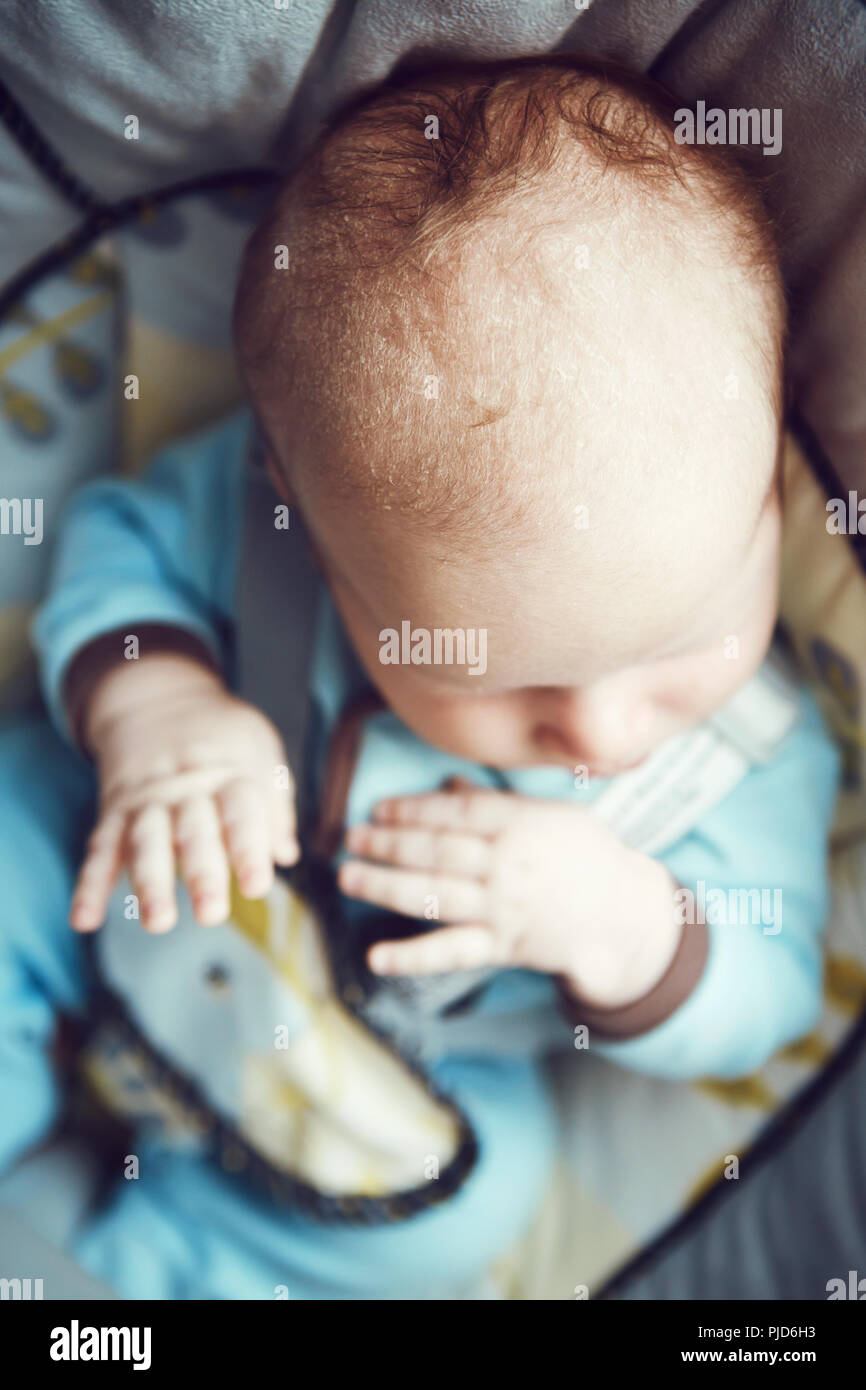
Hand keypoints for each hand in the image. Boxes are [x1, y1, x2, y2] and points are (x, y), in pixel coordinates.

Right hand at [71, 654, 297, 932]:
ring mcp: (146, 803)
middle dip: (202, 873)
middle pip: (193, 833)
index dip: (250, 850)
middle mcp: (185, 792)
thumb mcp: (260, 752)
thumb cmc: (222, 736)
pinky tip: (85, 919)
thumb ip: (274, 805)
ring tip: (157, 921)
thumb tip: (287, 854)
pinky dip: (89, 885)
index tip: (257, 885)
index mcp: (228, 777)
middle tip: (211, 914)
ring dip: (150, 884)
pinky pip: (99, 850)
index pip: (241, 814)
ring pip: (147, 843)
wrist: (159, 698)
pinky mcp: (114, 814)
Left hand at [339, 785, 680, 1007]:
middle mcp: (508, 865)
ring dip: (385, 886)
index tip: (379, 808)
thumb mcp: (551, 815)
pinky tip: (376, 958)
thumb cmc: (587, 855)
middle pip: (437, 851)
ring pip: (434, 896)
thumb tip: (448, 783)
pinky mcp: (502, 947)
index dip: (414, 808)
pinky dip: (412, 957)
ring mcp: (503, 908)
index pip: (457, 812)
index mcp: (521, 824)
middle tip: (351, 837)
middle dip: (389, 843)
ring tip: (348, 876)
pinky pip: (451, 953)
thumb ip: (497, 802)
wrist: (625, 915)